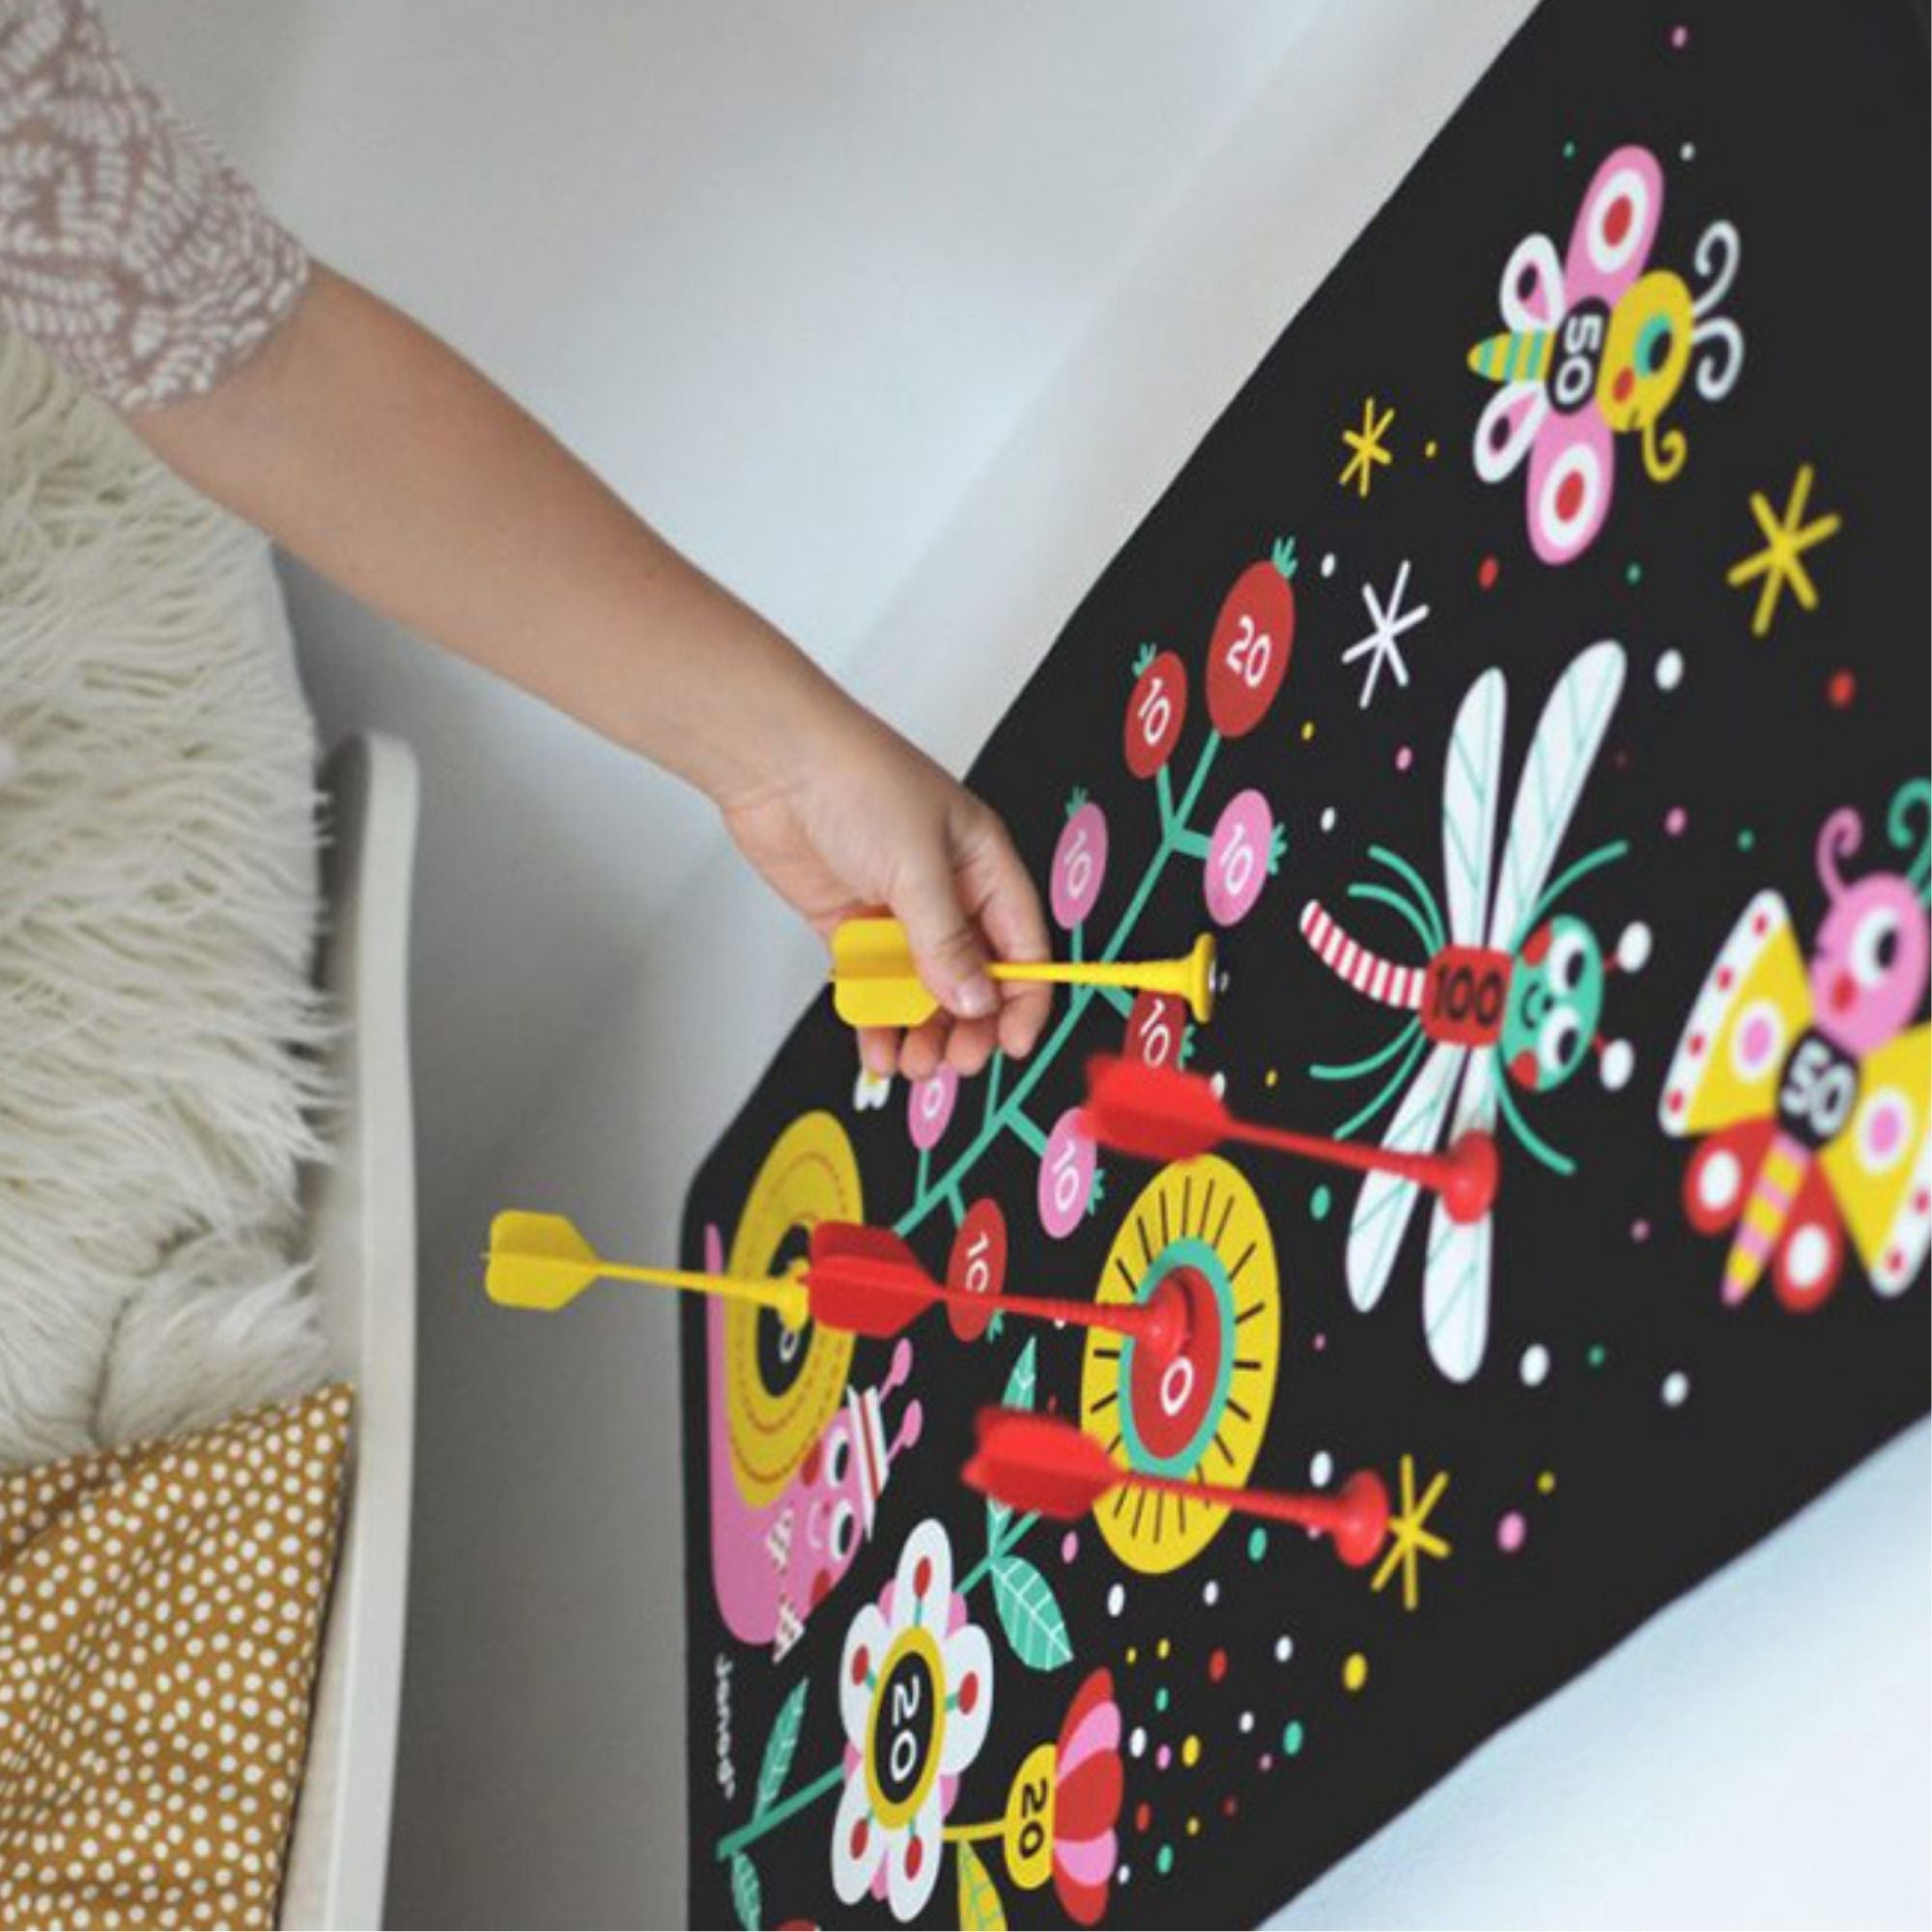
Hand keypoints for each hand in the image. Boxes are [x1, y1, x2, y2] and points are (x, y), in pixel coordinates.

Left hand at [720, 708, 1050, 1080]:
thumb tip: (975, 1000)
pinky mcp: (852, 925)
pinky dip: (878, 1019)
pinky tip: (878, 1049)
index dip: (1023, 998)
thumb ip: (946, 942)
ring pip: (923, 989)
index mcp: (984, 866)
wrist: (775, 764)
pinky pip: (876, 985)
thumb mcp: (918, 866)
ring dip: (922, 1030)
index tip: (1011, 1044)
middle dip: (968, 1024)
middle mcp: (947, 892)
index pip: (1022, 945)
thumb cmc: (858, 781)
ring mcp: (898, 911)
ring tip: (912, 1063)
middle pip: (974, 977)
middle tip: (954, 1060)